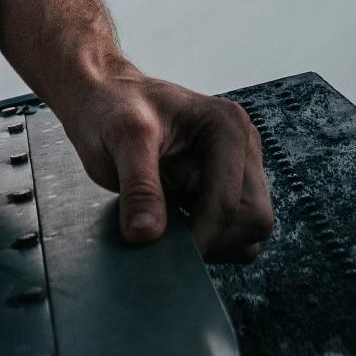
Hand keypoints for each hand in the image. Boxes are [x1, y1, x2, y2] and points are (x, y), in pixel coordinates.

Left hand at [54, 74, 275, 261]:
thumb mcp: (120, 140)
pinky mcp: (226, 185)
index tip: (167, 256)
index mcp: (227, 127)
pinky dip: (209, 237)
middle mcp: (242, 146)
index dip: (200, 235)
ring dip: (214, 241)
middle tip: (169, 244)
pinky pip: (234, 229)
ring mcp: (237, 167)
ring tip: (169, 227)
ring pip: (249, 229)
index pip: (229, 201)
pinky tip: (174, 224)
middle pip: (254, 219)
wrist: (102, 99)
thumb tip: (147, 234)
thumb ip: (138, 186)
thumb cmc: (111, 107)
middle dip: (214, 239)